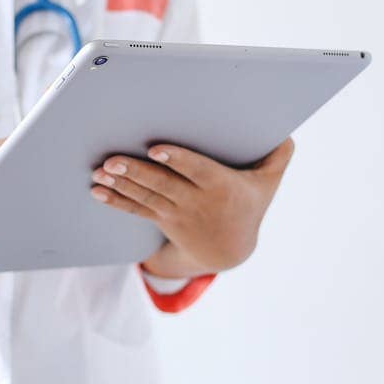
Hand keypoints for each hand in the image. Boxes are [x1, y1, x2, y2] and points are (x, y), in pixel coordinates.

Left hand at [89, 138, 295, 276]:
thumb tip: (286, 133)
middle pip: (163, 185)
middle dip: (136, 173)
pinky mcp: (161, 219)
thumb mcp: (268, 183)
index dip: (178, 160)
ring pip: (145, 197)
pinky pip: (136, 209)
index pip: (197, 171)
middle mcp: (196, 202)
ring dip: (120, 186)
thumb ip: (277, 157)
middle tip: (111, 161)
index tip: (156, 150)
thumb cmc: (248, 203)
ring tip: (98, 173)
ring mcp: (176, 213)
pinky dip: (115, 201)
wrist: (229, 250)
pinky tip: (96, 190)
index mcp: (221, 187)